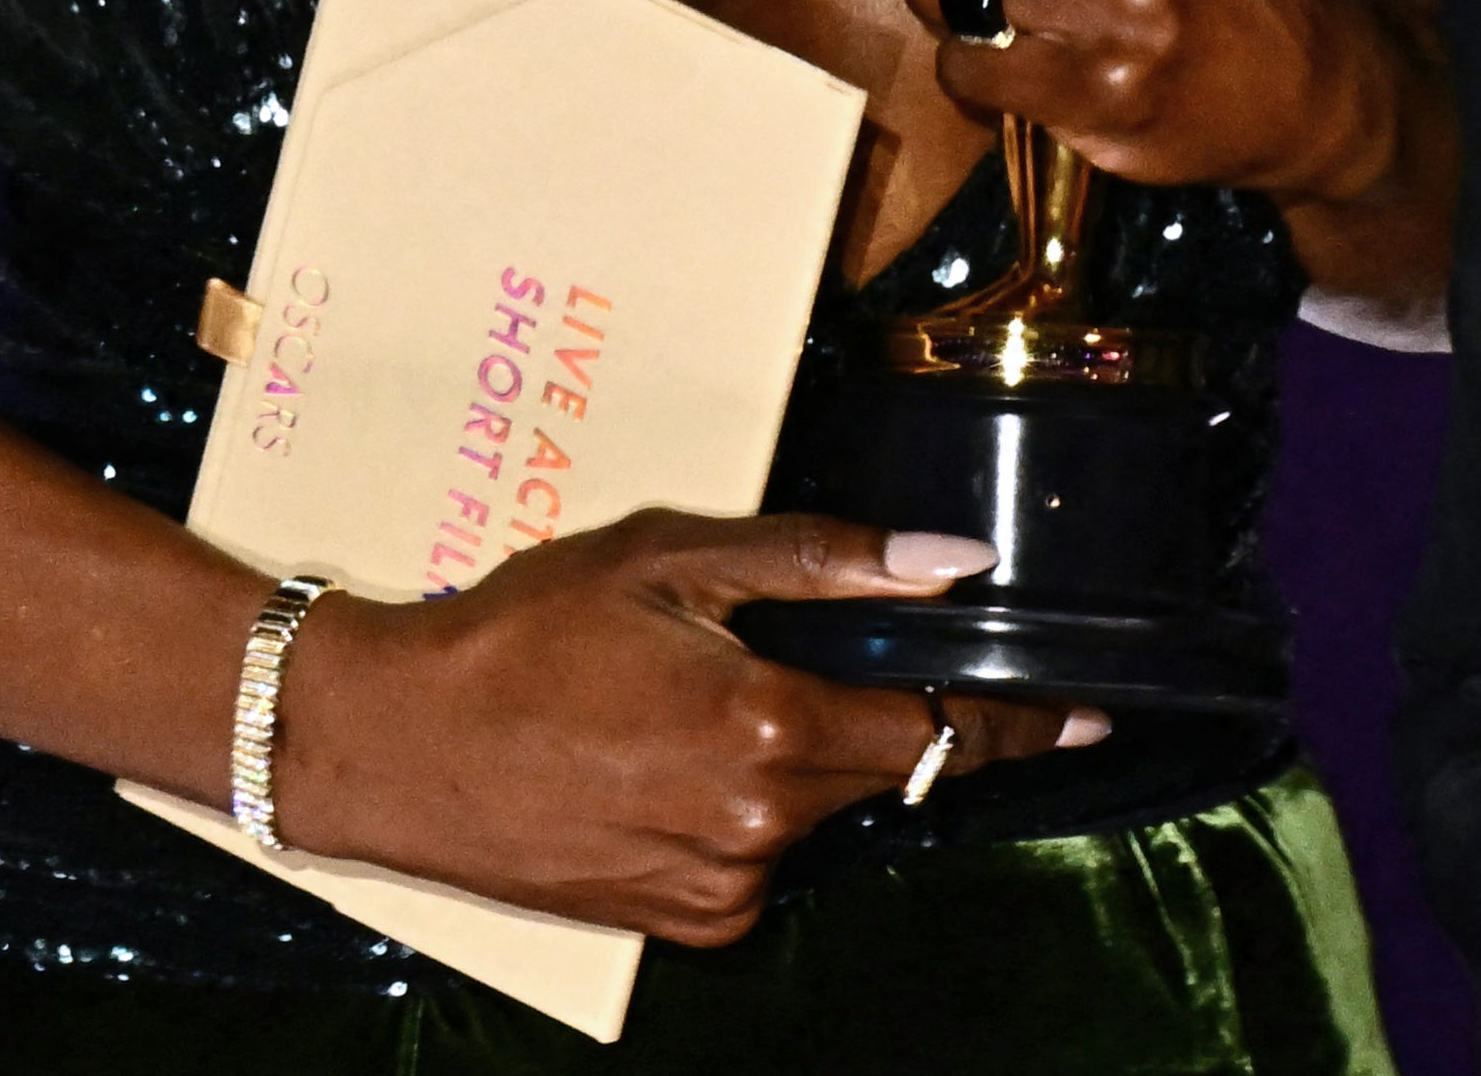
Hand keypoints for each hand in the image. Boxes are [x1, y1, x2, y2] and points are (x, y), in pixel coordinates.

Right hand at [265, 512, 1089, 942]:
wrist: (389, 745)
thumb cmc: (520, 633)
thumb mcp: (670, 558)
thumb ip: (825, 562)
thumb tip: (956, 564)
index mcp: (767, 731)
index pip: (938, 727)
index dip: (1019, 720)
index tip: (1091, 715)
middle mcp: (758, 829)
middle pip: (877, 765)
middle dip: (863, 710)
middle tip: (775, 655)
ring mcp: (718, 888)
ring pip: (814, 811)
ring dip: (792, 759)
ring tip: (681, 704)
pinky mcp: (681, 922)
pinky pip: (757, 856)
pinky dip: (744, 806)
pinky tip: (660, 760)